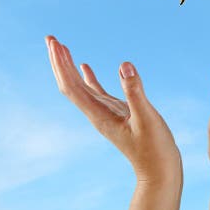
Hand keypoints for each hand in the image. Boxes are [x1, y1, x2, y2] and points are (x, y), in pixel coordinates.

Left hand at [45, 35, 181, 184]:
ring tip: (60, 47)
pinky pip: (96, 91)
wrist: (159, 171)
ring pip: (80, 86)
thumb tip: (124, 64)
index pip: (72, 87)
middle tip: (49, 38)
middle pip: (70, 84)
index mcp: (99, 115)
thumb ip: (136, 92)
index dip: (62, 65)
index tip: (55, 44)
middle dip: (59, 61)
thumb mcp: (147, 118)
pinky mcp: (116, 112)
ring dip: (69, 66)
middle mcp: (97, 113)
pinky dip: (87, 77)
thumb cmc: (154, 148)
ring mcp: (105, 112)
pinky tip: (84, 66)